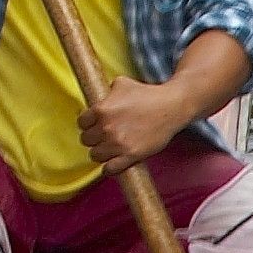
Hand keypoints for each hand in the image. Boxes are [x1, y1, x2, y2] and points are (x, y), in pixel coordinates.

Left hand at [78, 72, 192, 173]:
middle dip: (94, 138)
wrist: (171, 108)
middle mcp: (106, 128)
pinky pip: (110, 169)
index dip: (88, 124)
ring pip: (95, 155)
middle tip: (103, 136)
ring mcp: (118, 144)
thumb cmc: (148, 95)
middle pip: (86, 140)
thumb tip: (100, 97)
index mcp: (101, 110)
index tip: (94, 126)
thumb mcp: (122, 84)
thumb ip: (106, 92)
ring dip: (100, 153)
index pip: (81, 123)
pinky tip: (111, 165)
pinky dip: (109, 169)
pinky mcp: (130, 156)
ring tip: (108, 150)